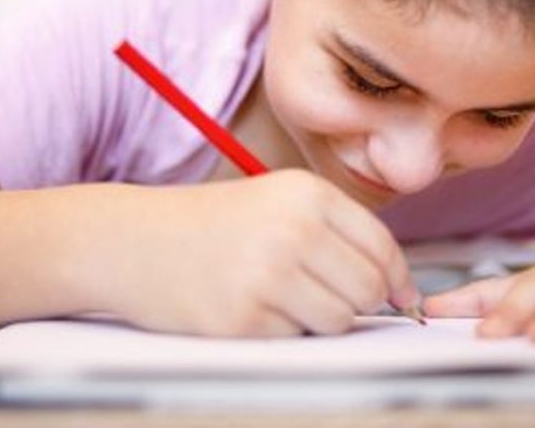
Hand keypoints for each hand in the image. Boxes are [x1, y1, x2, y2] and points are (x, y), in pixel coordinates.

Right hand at [92, 169, 419, 336]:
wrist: (133, 241)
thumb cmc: (215, 224)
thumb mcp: (279, 202)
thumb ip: (338, 234)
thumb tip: (398, 288)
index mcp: (308, 194)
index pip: (382, 246)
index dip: (399, 279)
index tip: (401, 297)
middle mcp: (293, 229)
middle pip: (368, 288)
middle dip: (360, 302)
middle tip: (328, 296)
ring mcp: (268, 275)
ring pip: (339, 320)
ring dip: (321, 319)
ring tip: (283, 297)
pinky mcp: (243, 318)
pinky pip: (296, 339)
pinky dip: (281, 331)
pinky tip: (250, 305)